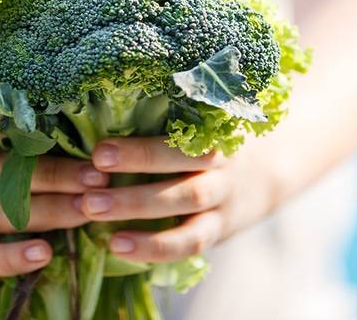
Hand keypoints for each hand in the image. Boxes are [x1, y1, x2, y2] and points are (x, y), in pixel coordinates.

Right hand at [0, 151, 108, 275]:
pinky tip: (43, 254)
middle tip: (98, 182)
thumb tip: (74, 131)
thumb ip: (7, 140)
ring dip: (46, 212)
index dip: (47, 147)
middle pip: (3, 176)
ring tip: (84, 212)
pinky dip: (13, 257)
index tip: (90, 152)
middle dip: (56, 178)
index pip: (2, 140)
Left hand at [78, 137, 276, 262]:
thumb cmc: (208, 142)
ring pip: (184, 202)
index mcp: (212, 131)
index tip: (99, 151)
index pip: (178, 136)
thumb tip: (93, 109)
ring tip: (92, 210)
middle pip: (181, 164)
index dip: (140, 148)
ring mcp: (222, 199)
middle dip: (135, 169)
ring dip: (137, 207)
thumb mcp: (199, 123)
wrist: (266, 174)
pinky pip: (189, 242)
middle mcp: (221, 163)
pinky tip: (118, 246)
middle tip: (90, 177)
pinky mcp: (217, 230)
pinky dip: (155, 247)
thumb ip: (162, 119)